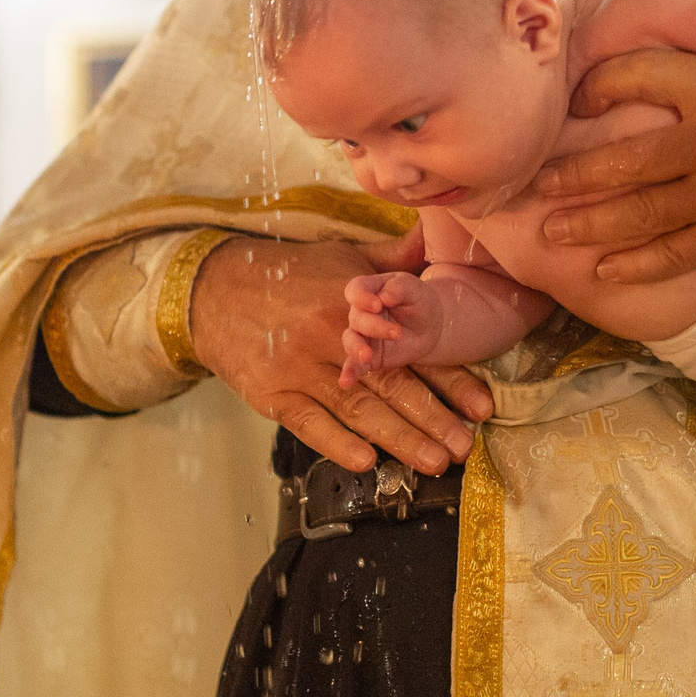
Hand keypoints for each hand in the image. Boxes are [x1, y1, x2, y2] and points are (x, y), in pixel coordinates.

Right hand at [190, 228, 492, 474]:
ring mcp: (298, 369)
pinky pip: (308, 423)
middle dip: (433, 419)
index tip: (481, 404)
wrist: (214, 290)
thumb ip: (392, 260)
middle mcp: (328, 337)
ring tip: (433, 462)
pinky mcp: (270, 394)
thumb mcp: (343, 259)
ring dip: (398, 439)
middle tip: (464, 447)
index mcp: (353, 306)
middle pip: (390, 384)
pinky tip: (367, 461)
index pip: (411, 347)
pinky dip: (337, 443)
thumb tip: (434, 234)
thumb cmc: (288, 276)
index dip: (450, 378)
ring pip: (357, 409)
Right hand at [339, 271, 445, 384]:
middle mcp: (360, 313)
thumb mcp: (415, 289)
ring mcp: (363, 335)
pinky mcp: (368, 357)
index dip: (361, 297)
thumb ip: (399, 288)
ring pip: (350, 340)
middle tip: (398, 333)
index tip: (377, 305)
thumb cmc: (419, 301)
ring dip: (356, 348)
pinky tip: (345, 382)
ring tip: (367, 356)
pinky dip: (349, 373)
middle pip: (357, 318)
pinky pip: (354, 365)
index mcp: (369, 291)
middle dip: (375, 326)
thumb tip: (383, 298)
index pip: (355, 290)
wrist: (430, 326)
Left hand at [536, 50, 695, 281]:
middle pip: (625, 157)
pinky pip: (673, 254)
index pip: (644, 74)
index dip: (601, 84)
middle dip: (574, 171)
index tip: (573, 97)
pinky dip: (635, 265)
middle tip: (534, 179)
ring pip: (639, 211)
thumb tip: (679, 56)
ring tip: (550, 229)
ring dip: (589, 222)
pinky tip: (603, 271)